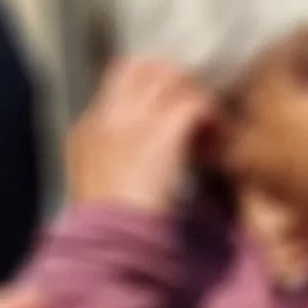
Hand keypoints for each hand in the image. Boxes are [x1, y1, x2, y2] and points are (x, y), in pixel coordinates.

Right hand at [66, 57, 216, 214]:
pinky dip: (211, 115)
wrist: (109, 238)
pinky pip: (194, 103)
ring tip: (213, 124)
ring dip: (198, 97)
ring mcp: (133, 120)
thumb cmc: (110, 224)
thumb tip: (148, 154)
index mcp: (87, 130)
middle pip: (145, 69)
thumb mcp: (100, 186)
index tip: (176, 109)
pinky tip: (219, 136)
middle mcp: (107, 116)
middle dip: (178, 80)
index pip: (121, 82)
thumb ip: (118, 161)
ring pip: (172, 79)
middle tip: (200, 107)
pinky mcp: (161, 131)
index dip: (154, 90)